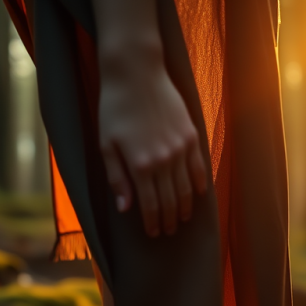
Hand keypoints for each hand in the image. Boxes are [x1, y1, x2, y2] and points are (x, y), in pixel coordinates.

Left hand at [97, 56, 207, 236]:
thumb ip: (117, 179)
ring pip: (186, 188)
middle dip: (168, 220)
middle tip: (168, 231)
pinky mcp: (191, 134)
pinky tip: (198, 194)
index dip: (152, 222)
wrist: (136, 72)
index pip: (150, 205)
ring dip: (184, 207)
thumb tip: (125, 208)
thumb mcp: (106, 146)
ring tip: (181, 218)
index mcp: (140, 165)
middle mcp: (164, 160)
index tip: (153, 233)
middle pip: (169, 201)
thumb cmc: (114, 109)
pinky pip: (198, 166)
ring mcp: (180, 148)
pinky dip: (199, 183)